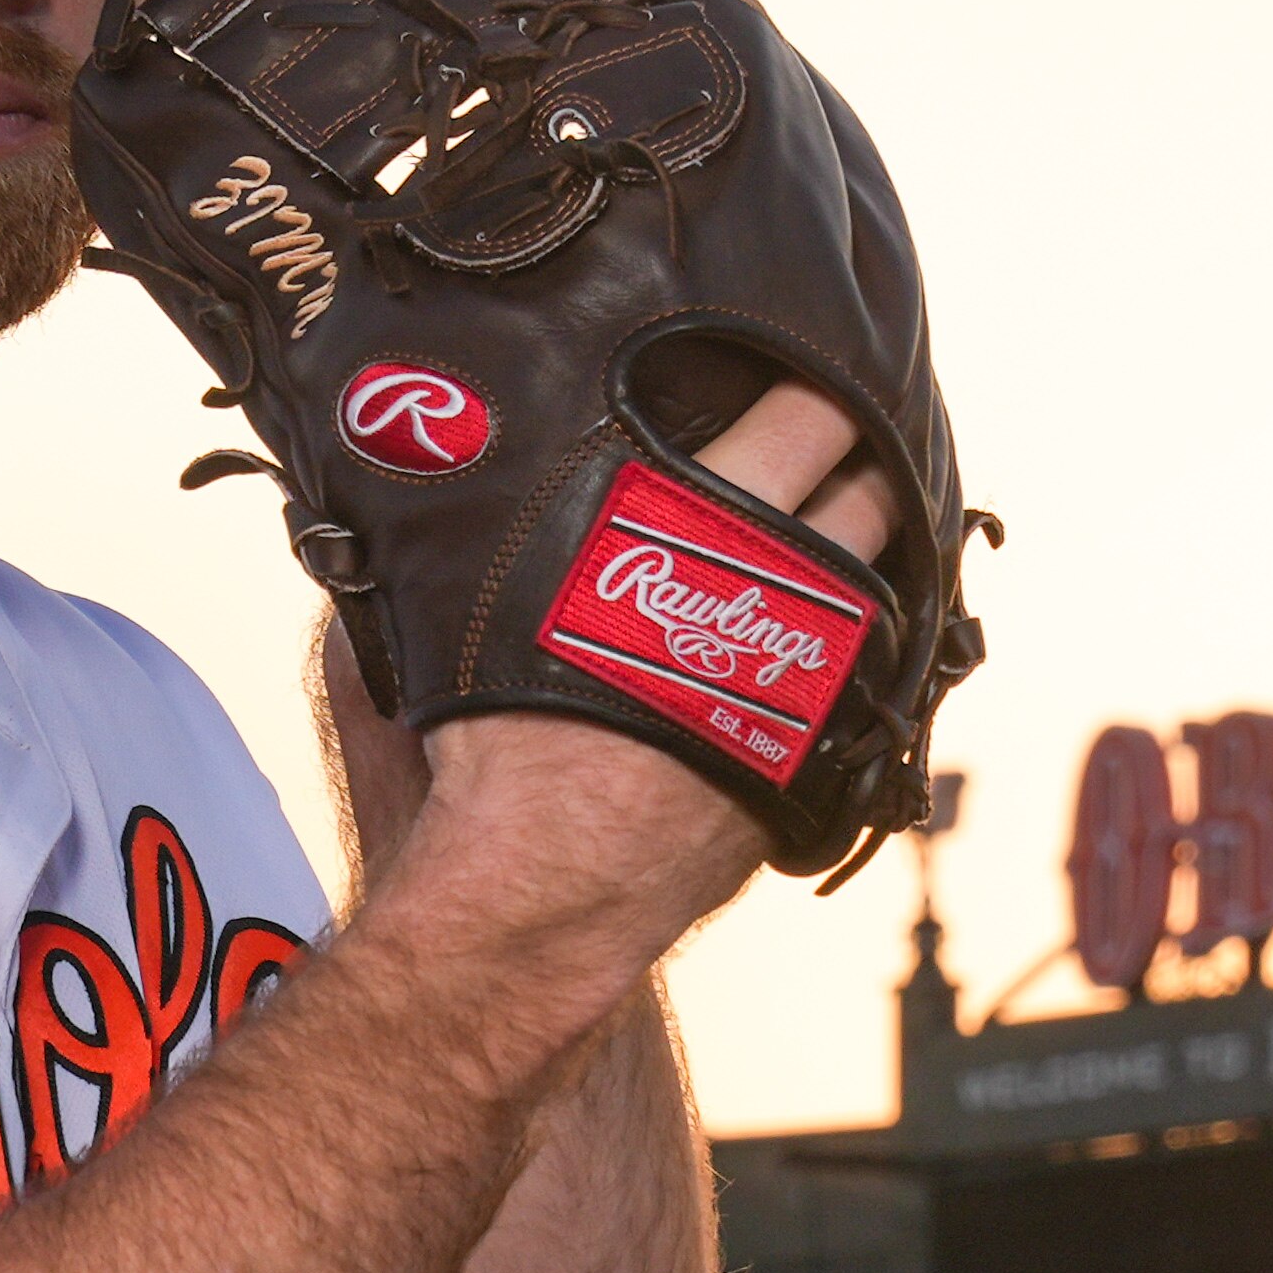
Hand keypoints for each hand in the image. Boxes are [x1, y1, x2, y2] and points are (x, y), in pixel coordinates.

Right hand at [343, 382, 892, 975]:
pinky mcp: (818, 752)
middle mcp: (772, 594)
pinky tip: (833, 638)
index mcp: (691, 527)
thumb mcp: (451, 614)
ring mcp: (808, 677)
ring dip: (874, 554)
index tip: (814, 381)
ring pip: (885, 587)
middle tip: (849, 448)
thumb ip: (450, 538)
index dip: (816, 393)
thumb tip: (387, 478)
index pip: (800, 422)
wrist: (547, 890)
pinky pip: (866, 675)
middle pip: (866, 498)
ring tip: (854, 531)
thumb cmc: (491, 751)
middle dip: (864, 465)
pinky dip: (858, 646)